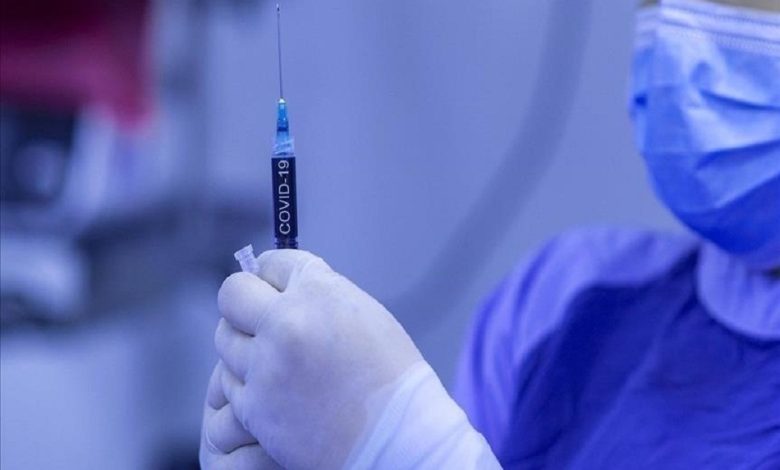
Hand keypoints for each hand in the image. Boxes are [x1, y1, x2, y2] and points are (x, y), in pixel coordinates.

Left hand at [214, 250, 423, 468]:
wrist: (396, 438)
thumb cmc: (391, 377)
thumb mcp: (364, 312)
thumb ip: (319, 292)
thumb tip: (282, 286)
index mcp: (318, 293)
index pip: (273, 263)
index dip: (274, 274)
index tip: (274, 284)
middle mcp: (286, 324)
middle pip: (233, 293)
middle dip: (244, 300)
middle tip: (258, 315)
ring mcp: (266, 367)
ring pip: (225, 339)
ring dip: (244, 343)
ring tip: (273, 357)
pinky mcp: (254, 407)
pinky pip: (229, 381)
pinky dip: (246, 382)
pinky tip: (273, 387)